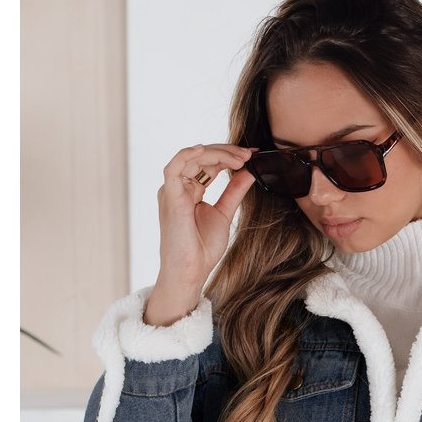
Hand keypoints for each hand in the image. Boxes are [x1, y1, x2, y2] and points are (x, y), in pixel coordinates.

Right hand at [155, 141, 259, 292]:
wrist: (191, 271)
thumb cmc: (202, 248)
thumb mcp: (224, 213)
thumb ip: (234, 191)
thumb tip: (250, 171)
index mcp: (190, 190)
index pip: (208, 163)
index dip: (229, 156)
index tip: (252, 155)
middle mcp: (179, 187)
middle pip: (201, 157)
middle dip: (226, 153)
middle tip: (248, 155)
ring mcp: (173, 191)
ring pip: (191, 158)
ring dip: (216, 154)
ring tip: (239, 158)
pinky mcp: (170, 198)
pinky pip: (173, 168)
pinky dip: (187, 155)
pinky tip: (204, 150)